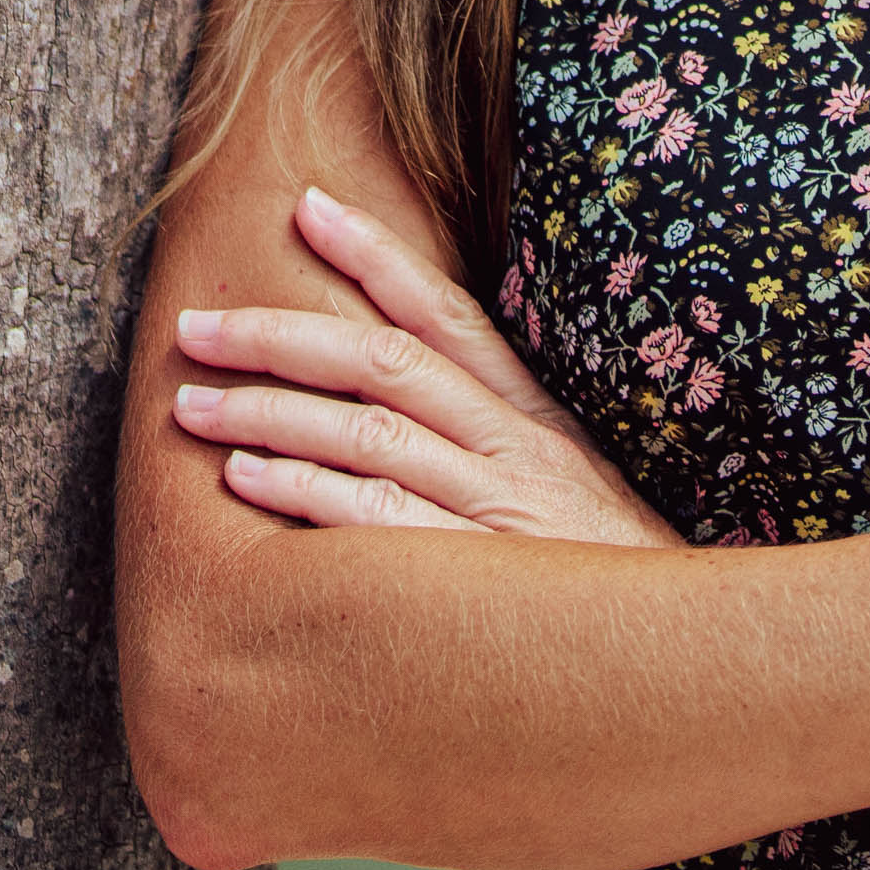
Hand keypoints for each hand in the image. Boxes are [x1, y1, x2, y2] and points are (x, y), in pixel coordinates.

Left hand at [172, 186, 681, 548]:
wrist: (676, 662)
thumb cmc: (607, 577)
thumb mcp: (570, 485)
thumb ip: (497, 438)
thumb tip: (407, 395)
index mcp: (534, 418)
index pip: (449, 315)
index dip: (377, 258)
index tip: (308, 207)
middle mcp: (513, 449)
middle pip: (384, 365)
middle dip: (280, 337)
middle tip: (196, 327)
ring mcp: (495, 509)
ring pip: (369, 436)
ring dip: (270, 412)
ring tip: (192, 403)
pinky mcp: (476, 576)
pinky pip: (376, 520)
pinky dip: (306, 493)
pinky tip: (246, 479)